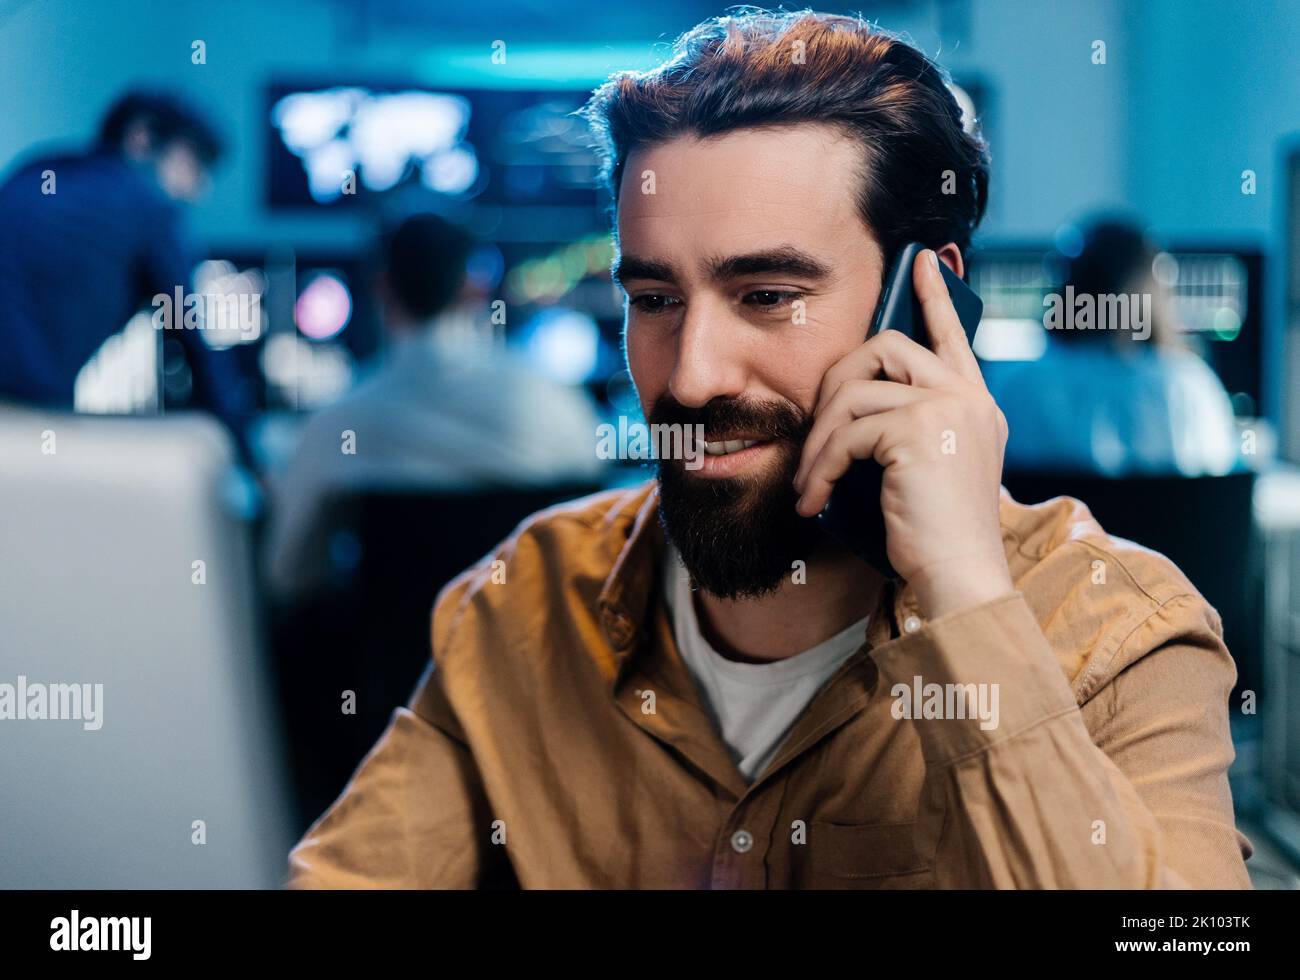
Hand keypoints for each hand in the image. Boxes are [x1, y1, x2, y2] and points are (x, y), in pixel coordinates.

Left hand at [792, 248, 1013, 618]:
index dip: (934, 297)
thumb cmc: (934, 535)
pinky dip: (819, 468)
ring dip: (817, 442)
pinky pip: (846, 434)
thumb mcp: (930, 471)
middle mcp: (969, 399)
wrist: (958, 576)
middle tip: (816, 431)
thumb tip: (854, 403)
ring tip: (807, 483)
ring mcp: (948, 409)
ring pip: (854, 394)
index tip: (923, 260)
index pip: (953, 337)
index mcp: (977, 406)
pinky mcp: (918, 431)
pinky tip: (813, 500)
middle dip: (835, 383)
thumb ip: (911, 428)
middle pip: (886, 346)